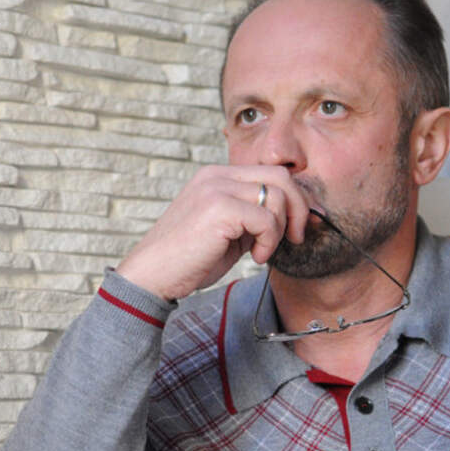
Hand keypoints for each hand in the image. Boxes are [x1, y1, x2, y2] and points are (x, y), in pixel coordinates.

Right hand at [115, 165, 309, 301]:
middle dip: (298, 209)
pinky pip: (266, 219)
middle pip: (281, 176)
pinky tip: (255, 257)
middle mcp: (217, 175)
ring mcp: (216, 188)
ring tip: (260, 252)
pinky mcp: (219, 207)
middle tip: (295, 238)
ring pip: (277, 197)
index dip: (293, 199)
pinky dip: (269, 242)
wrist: (151, 276)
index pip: (272, 173)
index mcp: (217, 176)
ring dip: (278, 230)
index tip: (295, 228)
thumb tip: (292, 217)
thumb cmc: (189, 259)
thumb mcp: (228, 231)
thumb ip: (253, 216)